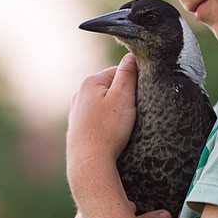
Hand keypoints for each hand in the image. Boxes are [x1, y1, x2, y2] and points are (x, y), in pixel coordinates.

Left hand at [66, 54, 136, 190]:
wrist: (89, 162)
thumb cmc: (108, 130)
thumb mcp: (123, 97)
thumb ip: (128, 74)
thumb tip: (131, 55)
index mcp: (90, 82)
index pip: (118, 71)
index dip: (133, 82)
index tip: (140, 96)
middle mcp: (79, 94)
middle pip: (111, 88)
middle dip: (124, 97)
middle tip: (133, 112)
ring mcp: (76, 112)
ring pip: (104, 104)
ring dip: (115, 111)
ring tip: (122, 126)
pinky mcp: (78, 128)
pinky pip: (98, 119)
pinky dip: (106, 124)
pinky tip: (111, 134)